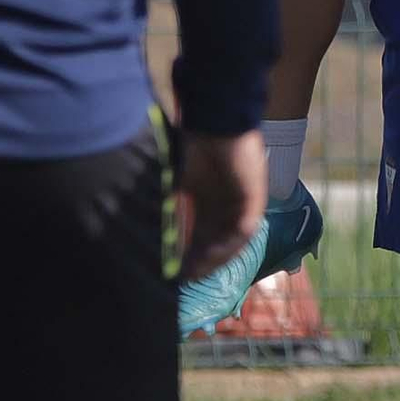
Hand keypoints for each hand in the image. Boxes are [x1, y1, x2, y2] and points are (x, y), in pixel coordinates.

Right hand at [178, 129, 267, 283]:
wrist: (216, 120)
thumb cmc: (192, 144)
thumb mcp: (174, 180)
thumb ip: (167, 203)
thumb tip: (145, 229)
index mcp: (209, 200)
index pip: (200, 235)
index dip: (186, 254)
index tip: (170, 271)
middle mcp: (226, 205)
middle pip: (216, 244)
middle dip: (200, 263)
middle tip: (182, 280)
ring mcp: (242, 204)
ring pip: (230, 242)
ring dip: (213, 259)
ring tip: (195, 274)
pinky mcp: (253, 201)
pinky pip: (243, 232)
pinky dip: (227, 246)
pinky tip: (210, 256)